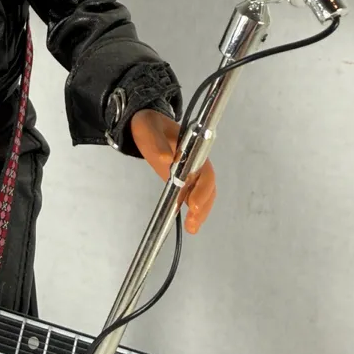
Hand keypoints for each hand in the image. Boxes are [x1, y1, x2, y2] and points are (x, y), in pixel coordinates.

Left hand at [130, 108, 216, 233]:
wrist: (146, 125)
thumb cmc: (149, 125)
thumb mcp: (149, 129)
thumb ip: (158, 143)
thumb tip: (166, 159)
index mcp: (193, 148)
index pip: (204, 169)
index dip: (201, 187)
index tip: (192, 202)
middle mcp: (196, 161)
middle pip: (207, 185)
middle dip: (203, 203)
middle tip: (193, 219)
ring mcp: (191, 172)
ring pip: (204, 194)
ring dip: (201, 211)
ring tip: (193, 228)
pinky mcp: (184, 180)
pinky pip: (194, 196)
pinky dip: (196, 211)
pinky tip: (191, 225)